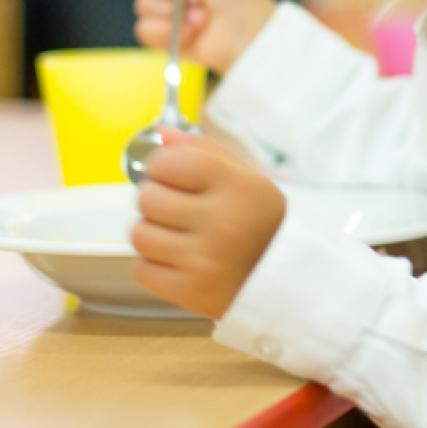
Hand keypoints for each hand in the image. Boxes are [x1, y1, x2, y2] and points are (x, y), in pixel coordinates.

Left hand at [131, 128, 285, 318]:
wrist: (287, 279)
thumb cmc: (260, 222)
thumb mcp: (246, 178)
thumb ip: (204, 151)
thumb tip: (163, 135)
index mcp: (237, 186)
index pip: (167, 162)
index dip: (163, 167)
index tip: (175, 177)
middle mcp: (221, 222)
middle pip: (147, 199)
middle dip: (157, 201)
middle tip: (178, 210)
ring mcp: (205, 260)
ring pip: (140, 235)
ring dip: (152, 234)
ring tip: (177, 237)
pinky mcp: (191, 292)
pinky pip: (141, 270)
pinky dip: (152, 265)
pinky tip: (176, 261)